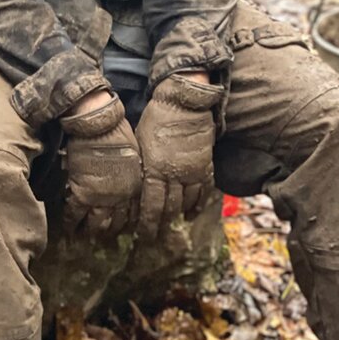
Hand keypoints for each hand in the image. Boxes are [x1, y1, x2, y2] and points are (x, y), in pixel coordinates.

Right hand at [60, 93, 141, 236]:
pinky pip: (74, 214)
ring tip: (85, 235)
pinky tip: (68, 230)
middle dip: (109, 231)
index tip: (121, 228)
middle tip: (102, 236)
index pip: (132, 214)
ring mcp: (100, 198)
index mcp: (135, 188)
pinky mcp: (82, 193)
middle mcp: (120, 198)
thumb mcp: (133, 156)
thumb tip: (126, 177)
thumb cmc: (119, 133)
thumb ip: (130, 172)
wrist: (100, 126)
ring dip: (90, 231)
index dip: (126, 223)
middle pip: (116, 223)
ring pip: (95, 223)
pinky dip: (71, 224)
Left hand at [136, 75, 225, 240]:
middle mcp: (173, 176)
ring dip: (178, 216)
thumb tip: (134, 187)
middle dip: (160, 225)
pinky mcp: (204, 165)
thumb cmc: (154, 119)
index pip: (150, 207)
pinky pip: (203, 191)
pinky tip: (192, 213)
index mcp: (153, 171)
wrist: (183, 103)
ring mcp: (192, 172)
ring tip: (172, 226)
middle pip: (168, 209)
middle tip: (154, 237)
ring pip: (186, 202)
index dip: (146, 224)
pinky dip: (198, 204)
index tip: (143, 235)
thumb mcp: (139, 145)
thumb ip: (141, 168)